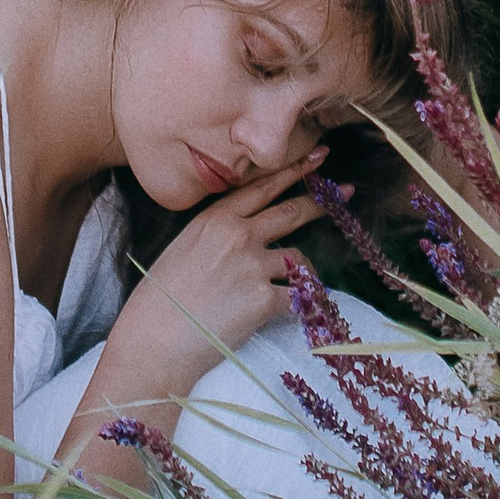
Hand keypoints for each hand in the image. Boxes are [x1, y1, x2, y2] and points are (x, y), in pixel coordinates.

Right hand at [103, 159, 315, 406]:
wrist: (154, 340)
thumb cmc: (161, 299)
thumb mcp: (186, 248)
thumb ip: (218, 234)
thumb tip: (248, 232)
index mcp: (215, 220)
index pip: (262, 187)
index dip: (292, 171)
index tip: (316, 158)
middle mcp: (238, 236)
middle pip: (290, 212)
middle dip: (321, 202)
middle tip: (345, 193)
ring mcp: (252, 266)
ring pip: (299, 260)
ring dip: (304, 273)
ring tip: (302, 286)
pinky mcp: (264, 300)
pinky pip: (297, 299)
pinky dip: (300, 307)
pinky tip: (298, 314)